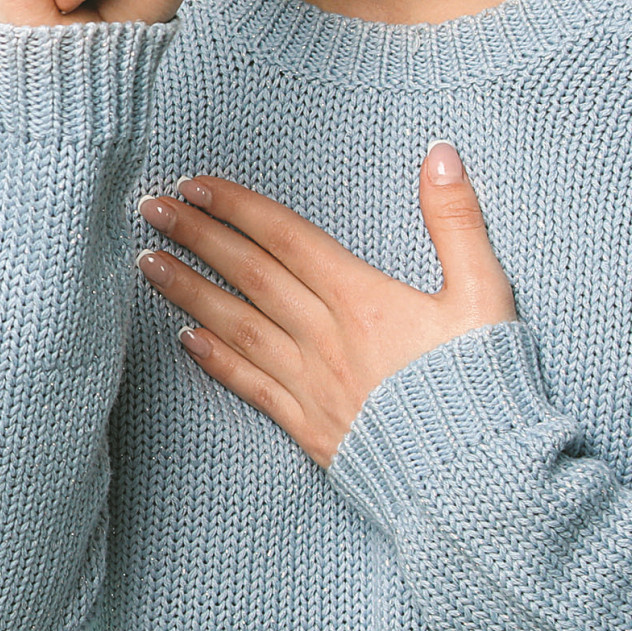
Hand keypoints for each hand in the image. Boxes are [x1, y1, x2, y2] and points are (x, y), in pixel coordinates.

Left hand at [135, 141, 518, 467]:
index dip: (236, 207)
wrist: (473, 477)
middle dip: (196, 237)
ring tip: (146, 264)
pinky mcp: (311, 427)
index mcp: (362, 298)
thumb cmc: (482, 383)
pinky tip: (184, 339)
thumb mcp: (485, 292)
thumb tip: (440, 153)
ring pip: (237, 326)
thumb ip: (456, 219)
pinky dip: (215, 360)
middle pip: (249, 275)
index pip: (285, 237)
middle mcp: (325, 336)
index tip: (193, 183)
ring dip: (188, 291)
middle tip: (150, 209)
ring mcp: (312, 384)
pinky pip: (252, 386)